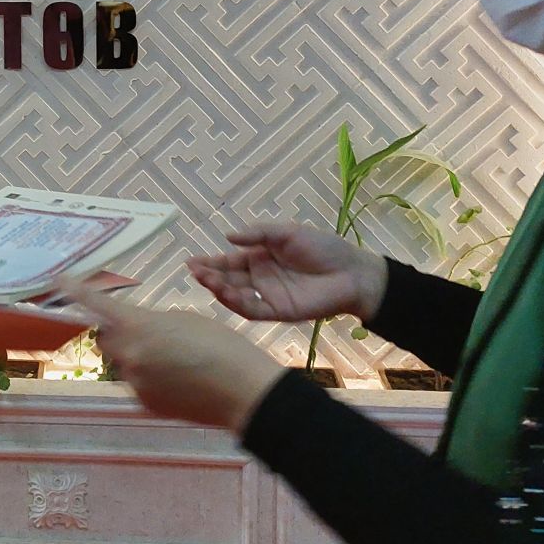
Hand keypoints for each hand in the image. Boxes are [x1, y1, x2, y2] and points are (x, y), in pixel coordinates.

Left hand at [63, 283, 287, 432]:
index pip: (96, 305)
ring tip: (172, 356)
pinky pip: (137, 382)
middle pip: (106, 339)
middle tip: (142, 327)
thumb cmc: (222, 346)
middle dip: (115, 331)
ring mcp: (136, 384)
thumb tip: (138, 331)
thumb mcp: (185, 319)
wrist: (243, 392)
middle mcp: (129, 357)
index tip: (60, 281)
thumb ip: (152, 321)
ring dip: (135, 354)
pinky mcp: (145, 404)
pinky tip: (178, 377)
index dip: (75, 291)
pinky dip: (148, 375)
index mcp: (138, 327)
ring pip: (122, 362)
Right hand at [187, 223, 387, 325]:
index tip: (191, 261)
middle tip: (194, 271)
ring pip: (236, 295)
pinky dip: (237, 303)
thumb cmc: (323, 248)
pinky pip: (253, 309)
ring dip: (219, 289)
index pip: (229, 261)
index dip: (211, 262)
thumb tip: (228, 236)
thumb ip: (258, 233)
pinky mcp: (278, 311)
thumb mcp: (287, 233)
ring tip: (205, 280)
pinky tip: (226, 293)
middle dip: (210, 276)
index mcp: (261, 258)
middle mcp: (260, 278)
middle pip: (228, 279)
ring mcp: (268, 295)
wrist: (351, 272)